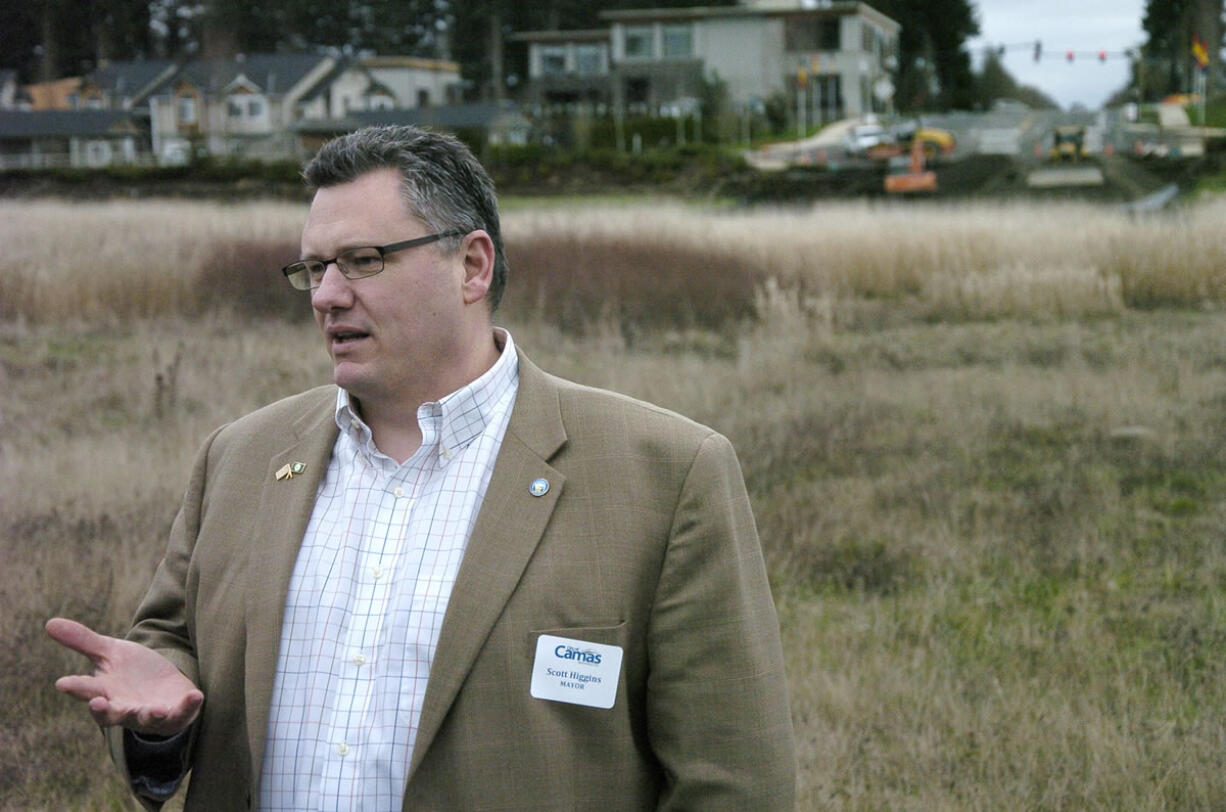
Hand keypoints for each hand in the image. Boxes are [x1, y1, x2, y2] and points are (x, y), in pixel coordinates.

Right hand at [45, 617, 203, 736]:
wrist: (163, 688)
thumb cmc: (132, 672)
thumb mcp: (110, 652)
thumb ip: (83, 641)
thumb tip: (48, 622)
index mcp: (105, 691)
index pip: (86, 690)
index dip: (75, 687)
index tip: (63, 683)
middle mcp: (124, 707)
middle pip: (111, 713)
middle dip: (104, 710)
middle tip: (97, 703)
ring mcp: (149, 713)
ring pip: (146, 718)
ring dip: (149, 714)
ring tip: (154, 709)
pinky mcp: (175, 714)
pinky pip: (182, 713)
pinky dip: (188, 706)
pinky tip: (196, 694)